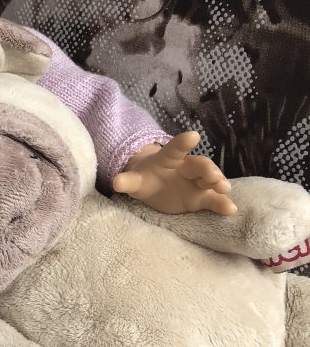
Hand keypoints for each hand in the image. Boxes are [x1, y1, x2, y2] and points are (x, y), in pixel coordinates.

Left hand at [112, 131, 236, 215]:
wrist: (153, 189)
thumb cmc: (144, 179)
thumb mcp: (134, 181)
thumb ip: (127, 181)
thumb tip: (116, 182)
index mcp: (169, 159)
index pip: (175, 149)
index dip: (183, 142)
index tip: (193, 136)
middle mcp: (186, 168)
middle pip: (199, 165)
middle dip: (206, 168)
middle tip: (212, 176)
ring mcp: (196, 183)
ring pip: (210, 180)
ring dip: (218, 182)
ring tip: (224, 189)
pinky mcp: (201, 198)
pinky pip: (213, 199)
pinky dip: (222, 204)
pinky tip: (230, 210)